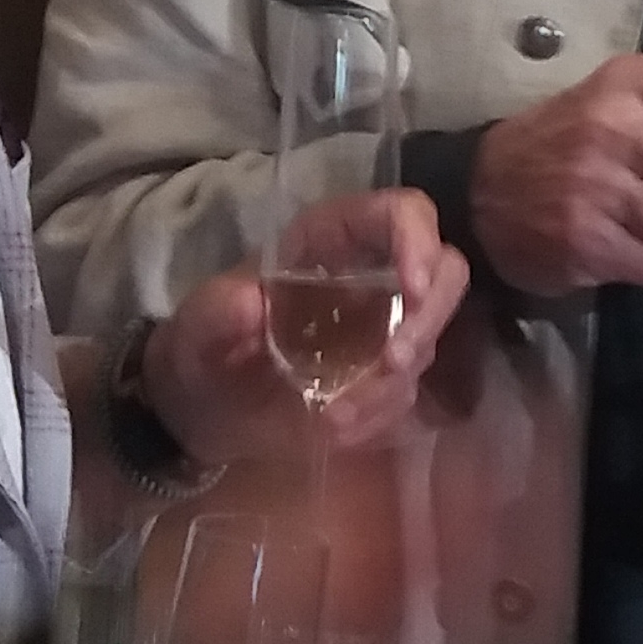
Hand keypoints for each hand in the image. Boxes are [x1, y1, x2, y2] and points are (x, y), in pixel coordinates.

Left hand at [150, 190, 470, 461]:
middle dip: (427, 320)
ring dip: (391, 383)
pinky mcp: (386, 377)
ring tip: (334, 418)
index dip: (418, 239)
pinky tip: (337, 429)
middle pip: (445, 272)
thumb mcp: (197, 328)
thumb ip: (218, 312)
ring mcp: (385, 327)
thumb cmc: (202, 349)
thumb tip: (249, 303)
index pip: (398, 213)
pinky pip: (410, 392)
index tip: (413, 288)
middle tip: (391, 365)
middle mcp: (371, 275)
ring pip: (429, 339)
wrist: (202, 411)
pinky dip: (381, 415)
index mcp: (330, 241)